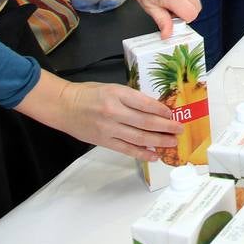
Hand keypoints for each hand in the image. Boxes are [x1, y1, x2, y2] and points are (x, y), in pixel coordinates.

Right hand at [16, 71, 178, 160]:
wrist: (64, 106)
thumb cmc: (88, 94)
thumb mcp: (112, 88)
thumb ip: (131, 98)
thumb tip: (154, 109)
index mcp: (117, 94)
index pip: (145, 103)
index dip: (162, 110)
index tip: (173, 113)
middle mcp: (114, 111)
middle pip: (146, 122)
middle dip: (166, 127)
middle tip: (180, 130)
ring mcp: (109, 128)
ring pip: (139, 137)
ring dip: (159, 141)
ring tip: (172, 143)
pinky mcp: (104, 141)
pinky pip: (127, 149)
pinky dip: (142, 153)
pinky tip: (154, 155)